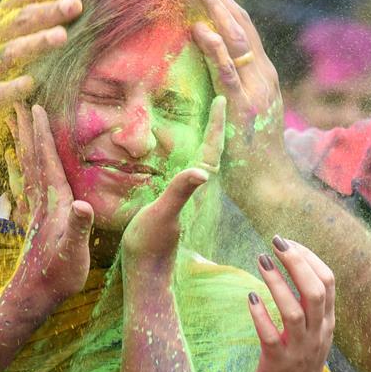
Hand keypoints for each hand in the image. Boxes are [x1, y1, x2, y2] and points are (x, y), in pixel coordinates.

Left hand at [7, 104, 93, 307]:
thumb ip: (79, 228)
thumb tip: (82, 205)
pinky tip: (22, 161)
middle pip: (33, 158)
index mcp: (55, 204)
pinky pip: (29, 182)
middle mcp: (42, 203)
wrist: (34, 297)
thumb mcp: (75, 253)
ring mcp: (36, 210)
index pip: (48, 162)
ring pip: (29, 167)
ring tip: (19, 121)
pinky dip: (25, 165)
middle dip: (29, 129)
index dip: (43, 135)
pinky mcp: (35, 219)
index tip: (38, 108)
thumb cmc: (59, 276)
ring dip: (25, 142)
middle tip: (22, 102)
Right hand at [121, 96, 225, 266]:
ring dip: (208, 138)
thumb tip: (202, 171)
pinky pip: (192, 173)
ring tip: (209, 116)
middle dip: (218, 125)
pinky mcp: (181, 206)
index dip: (217, 124)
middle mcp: (198, 192)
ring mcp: (190, 199)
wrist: (147, 273)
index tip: (223, 98)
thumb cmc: (151, 244)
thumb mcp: (163, 214)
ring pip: (204, 161)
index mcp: (196, 188)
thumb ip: (181, 191)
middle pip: (214, 151)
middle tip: (222, 98)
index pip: (211, 149)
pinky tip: (186, 152)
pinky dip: (192, 154)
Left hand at [188, 0, 294, 200]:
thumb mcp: (245, 114)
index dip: (224, 4)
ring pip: (237, 39)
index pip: (245, 30)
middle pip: (242, 24)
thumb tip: (211, 71)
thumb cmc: (252, 157)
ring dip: (214, 9)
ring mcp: (256, 91)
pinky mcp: (244, 108)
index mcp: (264, 76)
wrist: (271, 187)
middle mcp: (265, 77)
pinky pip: (228, 72)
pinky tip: (198, 28)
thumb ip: (234, 90)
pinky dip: (214, 48)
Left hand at [247, 237, 335, 371]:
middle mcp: (317, 335)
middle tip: (275, 242)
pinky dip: (261, 315)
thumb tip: (293, 269)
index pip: (328, 282)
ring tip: (260, 260)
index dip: (309, 257)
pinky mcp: (278, 366)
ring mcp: (300, 351)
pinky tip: (250, 299)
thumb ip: (308, 309)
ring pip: (294, 311)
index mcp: (326, 324)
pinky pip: (270, 337)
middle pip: (315, 290)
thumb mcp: (310, 336)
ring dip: (277, 282)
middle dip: (296, 262)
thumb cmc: (294, 370)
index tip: (288, 242)